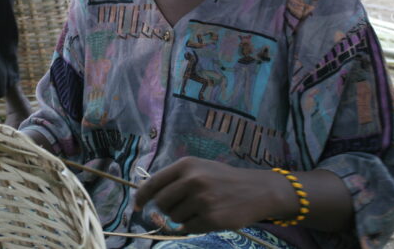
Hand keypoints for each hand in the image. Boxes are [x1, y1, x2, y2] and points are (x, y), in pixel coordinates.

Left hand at [134, 157, 295, 233]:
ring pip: (174, 217)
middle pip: (161, 203)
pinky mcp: (210, 218)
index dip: (141, 197)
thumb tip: (150, 195)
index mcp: (186, 165)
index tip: (136, 206)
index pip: (153, 183)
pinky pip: (187, 228)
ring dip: (182, 217)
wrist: (257, 190)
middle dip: (166, 208)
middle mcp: (192, 180)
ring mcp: (201, 200)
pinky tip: (207, 217)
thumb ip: (176, 179)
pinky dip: (193, 226)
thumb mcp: (200, 168)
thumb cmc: (224, 179)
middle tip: (181, 206)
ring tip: (200, 209)